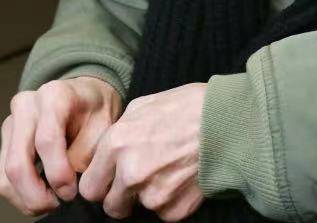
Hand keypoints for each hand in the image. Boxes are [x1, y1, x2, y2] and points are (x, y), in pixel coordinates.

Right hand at [0, 75, 121, 215]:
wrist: (84, 96)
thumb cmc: (95, 110)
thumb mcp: (104, 125)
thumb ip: (85, 152)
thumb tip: (65, 184)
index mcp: (54, 95)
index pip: (46, 140)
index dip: (58, 173)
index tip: (71, 192)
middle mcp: (26, 106)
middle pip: (18, 163)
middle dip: (36, 195)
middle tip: (57, 204)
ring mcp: (11, 122)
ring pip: (6, 175)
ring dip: (26, 199)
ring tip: (51, 202)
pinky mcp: (5, 140)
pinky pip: (3, 178)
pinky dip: (20, 195)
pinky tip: (40, 194)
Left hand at [79, 82, 206, 220]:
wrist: (227, 120)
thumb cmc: (187, 106)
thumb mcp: (143, 105)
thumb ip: (120, 131)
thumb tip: (108, 151)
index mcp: (117, 144)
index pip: (89, 187)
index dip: (102, 183)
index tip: (112, 179)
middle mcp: (130, 172)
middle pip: (110, 206)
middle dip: (120, 197)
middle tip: (139, 180)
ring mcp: (152, 194)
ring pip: (139, 209)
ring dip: (149, 196)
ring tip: (169, 169)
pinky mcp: (174, 209)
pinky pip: (164, 213)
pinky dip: (172, 200)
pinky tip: (183, 177)